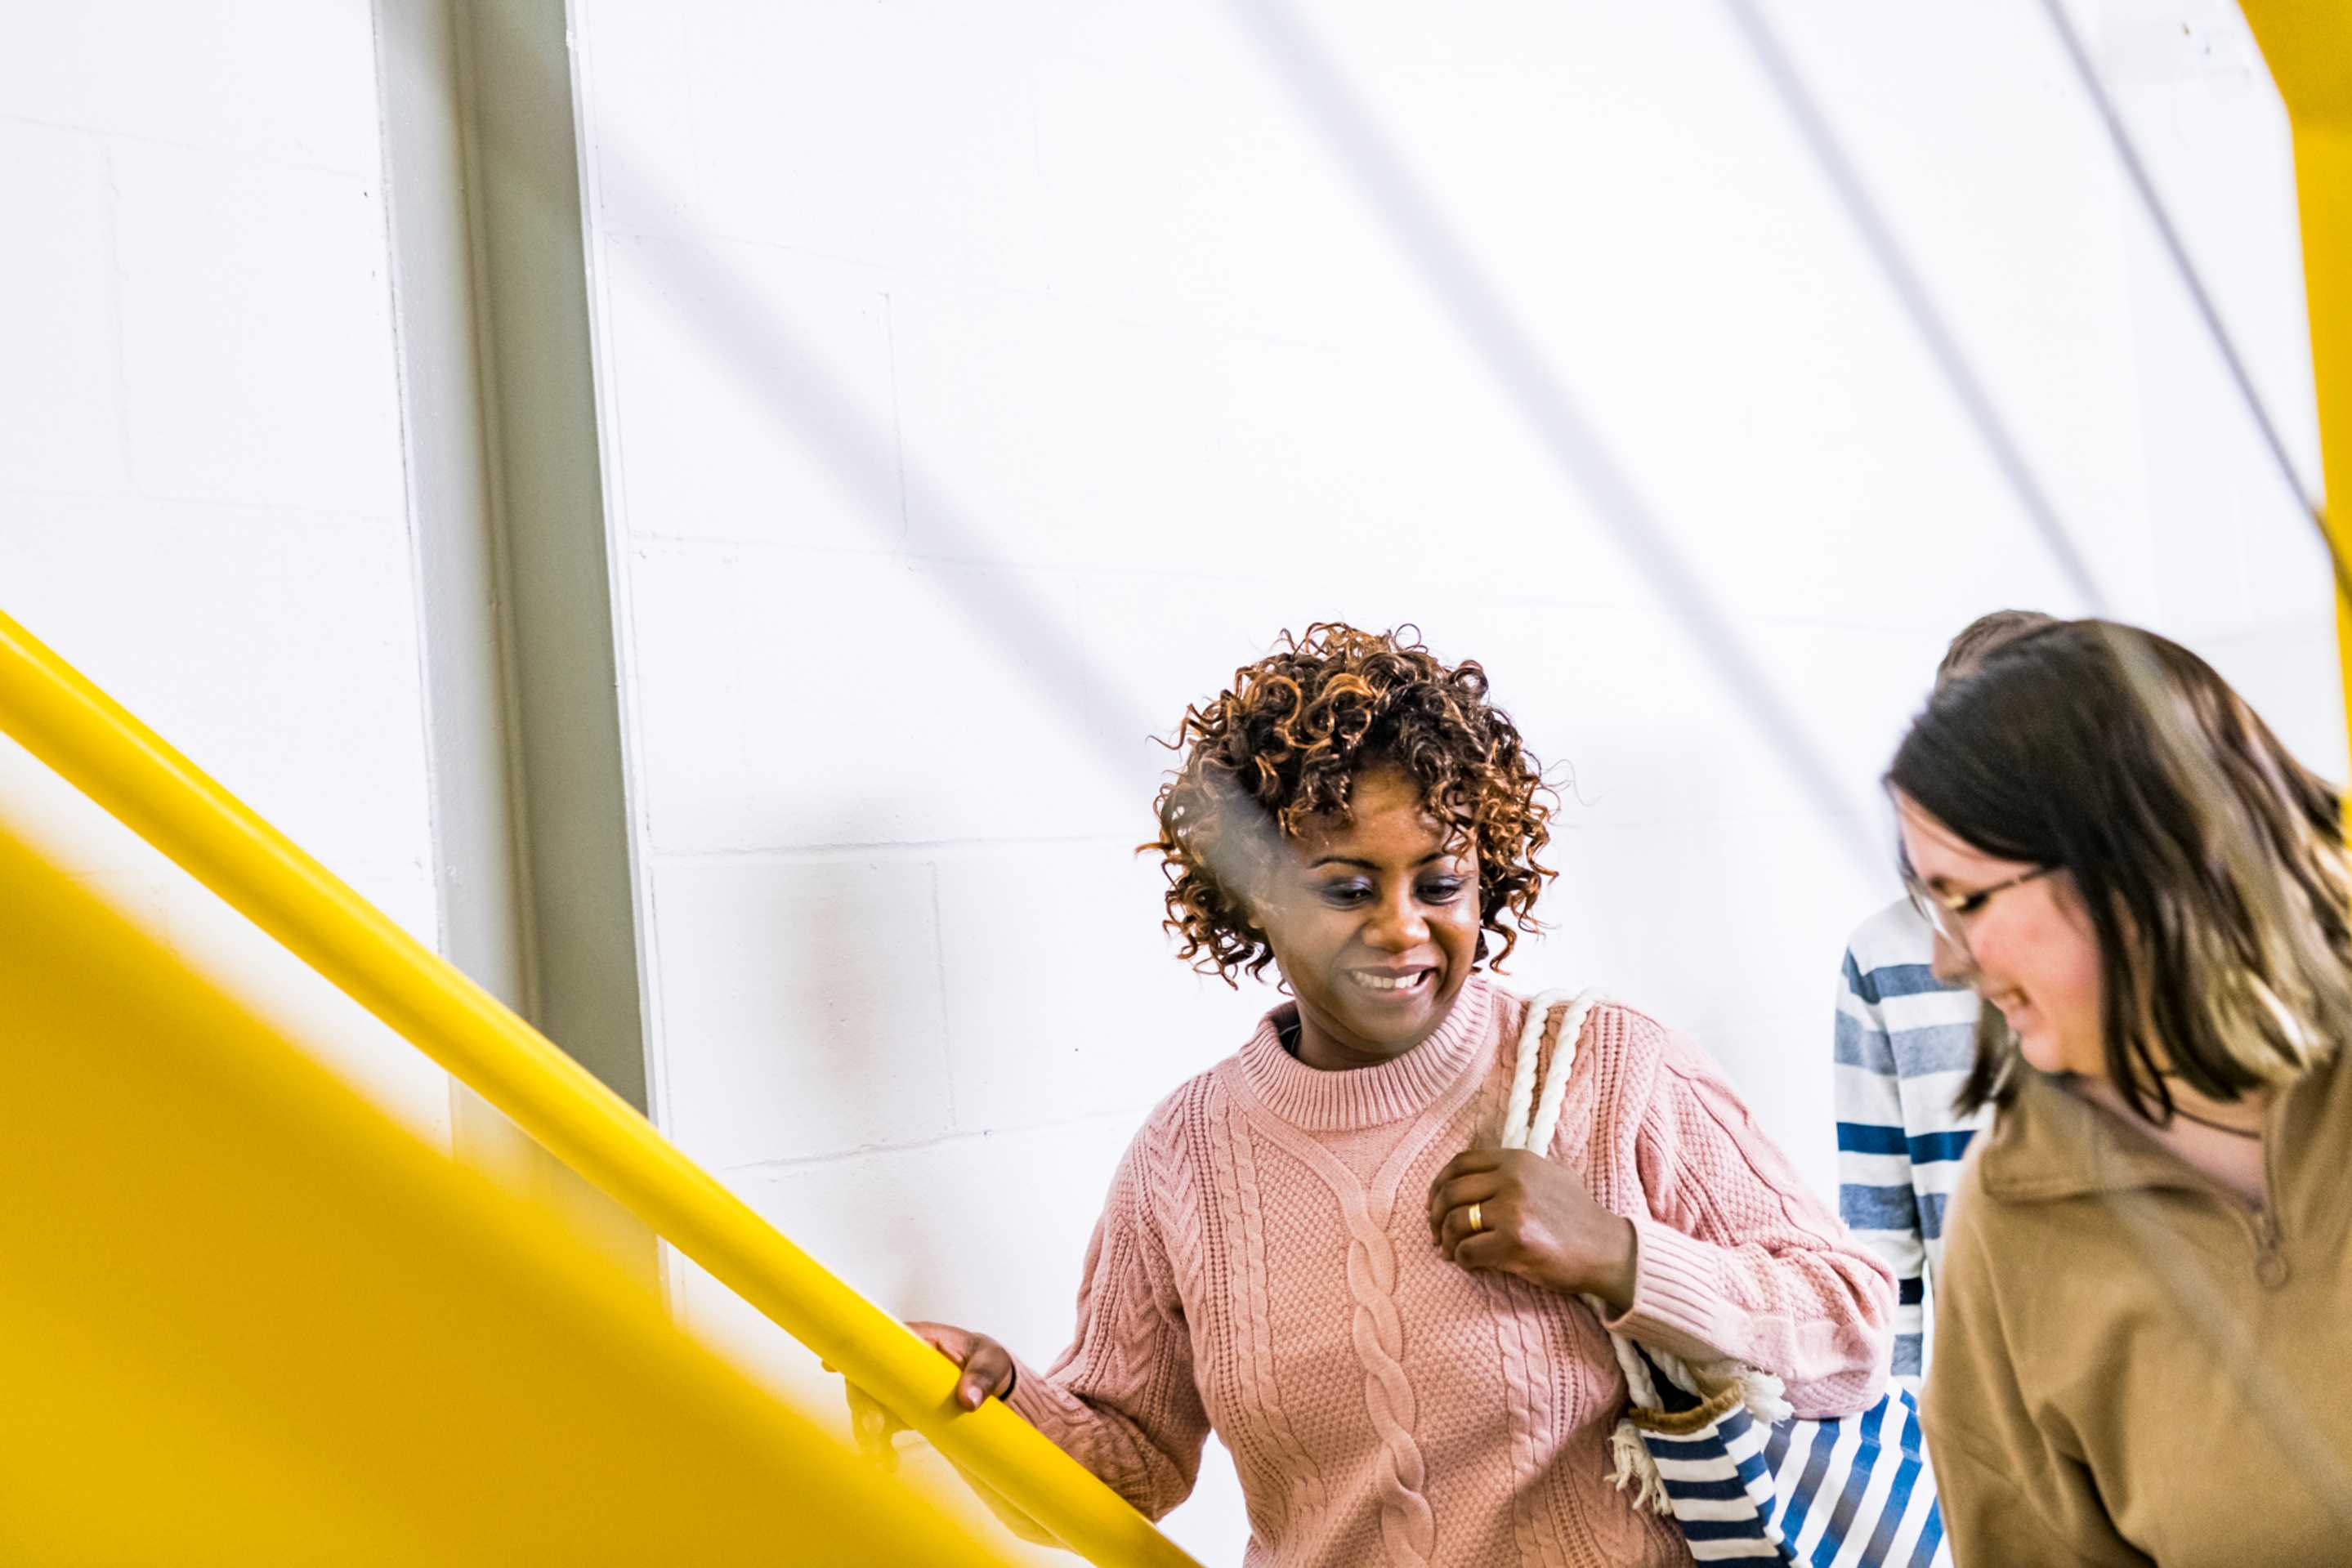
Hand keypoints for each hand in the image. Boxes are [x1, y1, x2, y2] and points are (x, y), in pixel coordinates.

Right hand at [837, 1321, 1014, 1472]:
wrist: (995, 1386)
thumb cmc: (991, 1363)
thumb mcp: (993, 1364)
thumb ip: (983, 1378)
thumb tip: (967, 1400)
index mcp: (920, 1341)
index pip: (880, 1342)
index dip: (854, 1353)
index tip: (829, 1365)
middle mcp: (901, 1364)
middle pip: (866, 1379)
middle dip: (863, 1405)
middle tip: (876, 1430)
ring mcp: (897, 1389)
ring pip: (867, 1408)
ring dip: (866, 1433)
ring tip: (881, 1458)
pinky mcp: (900, 1412)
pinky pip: (879, 1430)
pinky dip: (878, 1448)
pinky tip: (888, 1465)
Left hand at [1426, 1147, 1638, 1310]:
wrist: (1608, 1251)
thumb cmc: (1577, 1219)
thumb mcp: (1548, 1177)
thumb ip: (1513, 1172)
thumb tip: (1469, 1182)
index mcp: (1517, 1160)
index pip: (1460, 1163)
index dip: (1439, 1184)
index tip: (1434, 1205)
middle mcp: (1512, 1179)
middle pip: (1450, 1192)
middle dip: (1434, 1217)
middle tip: (1436, 1236)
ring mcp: (1513, 1209)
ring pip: (1454, 1222)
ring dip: (1447, 1242)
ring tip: (1451, 1253)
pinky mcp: (1515, 1241)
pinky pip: (1468, 1251)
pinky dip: (1463, 1261)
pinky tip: (1472, 1265)